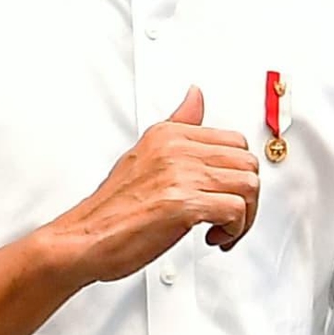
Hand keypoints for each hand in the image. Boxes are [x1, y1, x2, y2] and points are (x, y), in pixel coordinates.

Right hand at [61, 87, 260, 277]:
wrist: (85, 238)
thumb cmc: (113, 207)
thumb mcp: (145, 152)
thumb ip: (178, 124)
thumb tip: (195, 96)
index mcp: (169, 135)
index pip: (234, 141)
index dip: (237, 172)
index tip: (224, 190)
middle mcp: (176, 150)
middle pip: (247, 163)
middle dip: (246, 195)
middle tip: (228, 214)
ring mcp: (180, 176)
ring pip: (248, 186)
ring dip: (243, 216)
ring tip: (222, 227)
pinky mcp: (183, 205)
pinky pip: (235, 211)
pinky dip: (233, 230)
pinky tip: (213, 236)